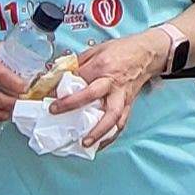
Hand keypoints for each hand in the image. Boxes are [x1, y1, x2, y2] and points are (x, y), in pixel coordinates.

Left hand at [46, 33, 170, 151]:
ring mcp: (122, 95)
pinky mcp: (129, 104)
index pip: (78, 77)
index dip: (62, 85)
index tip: (47, 94)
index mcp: (102, 66)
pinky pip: (121, 123)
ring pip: (112, 116)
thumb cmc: (122, 50)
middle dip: (73, 105)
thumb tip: (60, 74)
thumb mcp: (97, 49)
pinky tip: (100, 144)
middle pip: (93, 95)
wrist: (147, 54)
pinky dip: (111, 136)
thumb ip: (79, 62)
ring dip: (98, 131)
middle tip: (56, 112)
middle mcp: (112, 82)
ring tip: (85, 143)